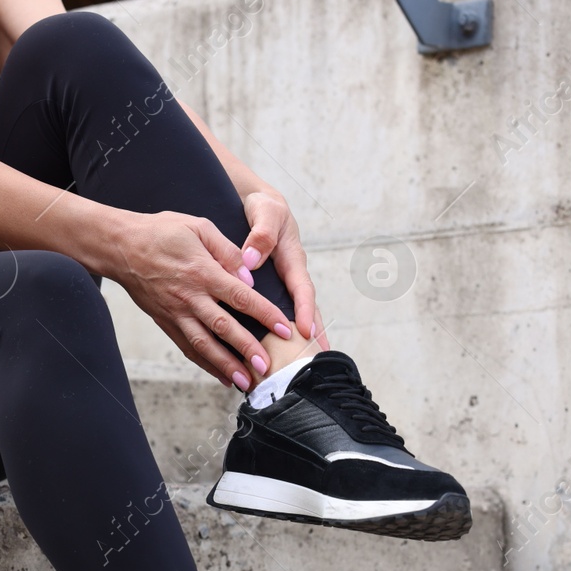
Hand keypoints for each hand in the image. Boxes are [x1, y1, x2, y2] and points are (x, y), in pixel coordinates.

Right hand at [108, 210, 294, 388]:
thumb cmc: (161, 232)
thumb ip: (227, 251)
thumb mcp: (198, 227)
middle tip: (268, 366)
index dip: (265, 314)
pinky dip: (206, 365)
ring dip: (226, 365)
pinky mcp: (166, 322)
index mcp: (202, 272)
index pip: (241, 297)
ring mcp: (176, 313)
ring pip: (205, 345)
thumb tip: (249, 275)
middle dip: (247, 349)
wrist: (120, 247)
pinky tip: (223, 377)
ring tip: (247, 382)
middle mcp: (190, 297)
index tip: (284, 328)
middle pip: (224, 328)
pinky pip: (188, 348)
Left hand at [240, 190, 328, 349]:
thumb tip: (251, 260)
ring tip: (301, 366)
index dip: (305, 311)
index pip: (302, 289)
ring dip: (300, 339)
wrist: (256, 203)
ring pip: (294, 315)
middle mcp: (291, 276)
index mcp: (293, 260)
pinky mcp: (273, 290)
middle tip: (318, 361)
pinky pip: (279, 312)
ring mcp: (284, 285)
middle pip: (307, 310)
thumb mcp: (264, 212)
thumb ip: (260, 234)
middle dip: (314, 335)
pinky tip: (275, 352)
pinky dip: (280, 332)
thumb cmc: (262, 206)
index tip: (307, 332)